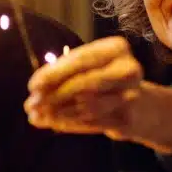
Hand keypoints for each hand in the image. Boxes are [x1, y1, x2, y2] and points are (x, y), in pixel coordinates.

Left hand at [24, 35, 171, 153]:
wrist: (140, 105)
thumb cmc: (103, 79)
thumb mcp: (83, 69)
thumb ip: (60, 77)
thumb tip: (34, 95)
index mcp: (116, 49)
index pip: (81, 60)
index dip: (54, 74)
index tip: (33, 86)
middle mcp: (129, 69)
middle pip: (85, 83)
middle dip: (54, 96)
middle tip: (31, 105)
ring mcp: (132, 95)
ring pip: (87, 106)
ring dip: (58, 113)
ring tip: (37, 116)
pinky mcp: (128, 119)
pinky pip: (92, 123)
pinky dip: (69, 123)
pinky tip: (53, 122)